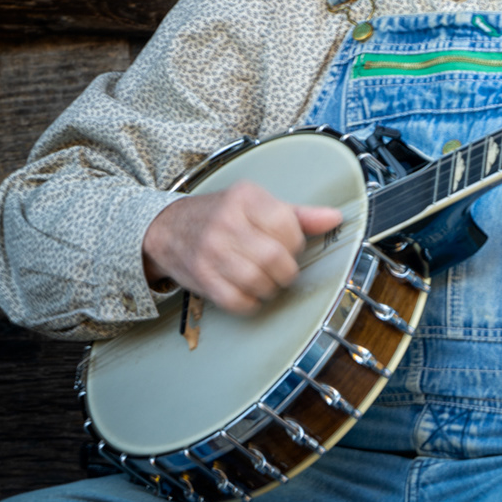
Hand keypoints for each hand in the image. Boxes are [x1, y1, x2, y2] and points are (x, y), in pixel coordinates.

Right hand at [142, 179, 342, 314]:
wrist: (166, 229)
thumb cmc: (220, 215)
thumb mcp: (257, 204)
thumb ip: (298, 214)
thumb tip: (335, 218)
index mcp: (245, 198)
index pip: (286, 225)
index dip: (296, 243)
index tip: (291, 246)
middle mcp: (226, 222)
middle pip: (274, 257)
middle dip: (287, 270)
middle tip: (283, 269)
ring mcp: (210, 251)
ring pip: (257, 281)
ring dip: (271, 288)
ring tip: (268, 281)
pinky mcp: (201, 277)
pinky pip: (236, 300)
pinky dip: (251, 303)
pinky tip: (252, 294)